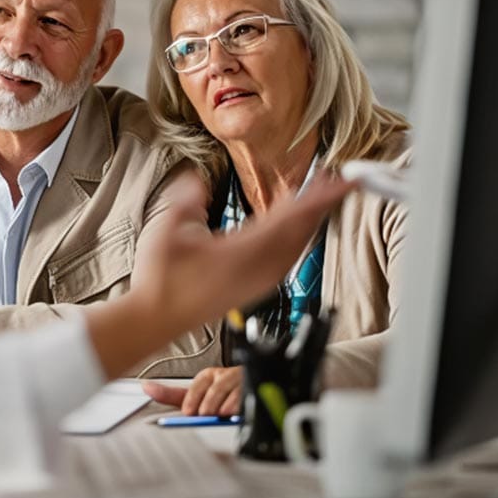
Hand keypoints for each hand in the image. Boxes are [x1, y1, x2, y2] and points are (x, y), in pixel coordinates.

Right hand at [132, 172, 354, 332]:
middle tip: (336, 180)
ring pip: (298, 246)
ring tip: (318, 196)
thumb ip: (183, 204)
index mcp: (241, 253)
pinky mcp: (256, 287)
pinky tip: (295, 228)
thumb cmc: (160, 280)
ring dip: (311, 220)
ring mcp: (259, 281)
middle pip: (302, 232)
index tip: (340, 182)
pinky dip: (299, 237)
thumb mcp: (164, 234)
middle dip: (321, 204)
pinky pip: (288, 258)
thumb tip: (195, 181)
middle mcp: (258, 269)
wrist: (157, 317)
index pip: (289, 220)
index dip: (318, 199)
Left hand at [143, 367, 242, 416]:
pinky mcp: (254, 390)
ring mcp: (241, 383)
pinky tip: (234, 414)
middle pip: (216, 389)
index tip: (189, 411)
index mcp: (209, 376)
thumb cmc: (220, 394)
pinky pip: (247, 400)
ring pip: (232, 395)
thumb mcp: (196, 394)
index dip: (193, 398)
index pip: (199, 383)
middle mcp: (225, 376)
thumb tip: (147, 388)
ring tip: (219, 416)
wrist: (249, 389)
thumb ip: (172, 395)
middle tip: (204, 415)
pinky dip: (239, 409)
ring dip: (223, 408)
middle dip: (208, 405)